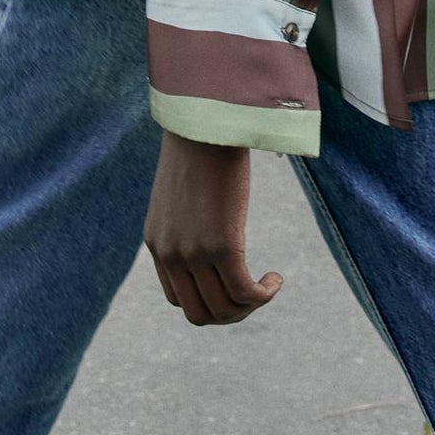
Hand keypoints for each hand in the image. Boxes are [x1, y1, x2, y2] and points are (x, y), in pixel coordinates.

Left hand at [144, 132, 282, 325]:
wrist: (206, 121)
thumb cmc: (201, 147)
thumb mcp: (185, 189)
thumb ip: (190, 215)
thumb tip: (214, 221)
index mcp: (158, 243)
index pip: (177, 299)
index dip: (209, 301)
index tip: (233, 283)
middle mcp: (170, 254)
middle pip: (200, 314)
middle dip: (231, 314)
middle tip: (255, 294)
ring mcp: (193, 252)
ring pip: (224, 309)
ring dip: (251, 306)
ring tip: (268, 284)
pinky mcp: (221, 245)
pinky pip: (245, 292)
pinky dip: (264, 294)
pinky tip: (275, 278)